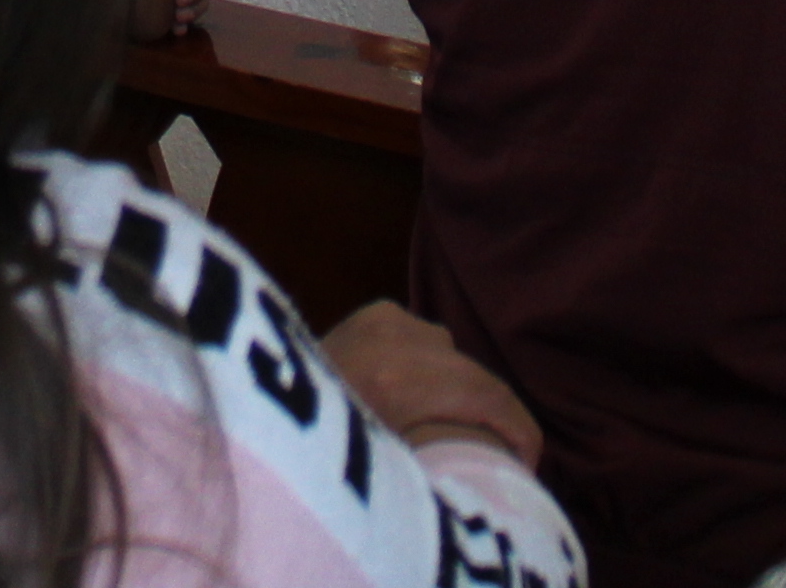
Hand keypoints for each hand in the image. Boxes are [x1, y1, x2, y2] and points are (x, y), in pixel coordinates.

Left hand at [323, 305, 541, 467]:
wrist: (258, 417)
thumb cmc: (325, 464)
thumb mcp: (388, 467)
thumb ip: (438, 456)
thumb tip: (493, 471)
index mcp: (394, 381)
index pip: (485, 394)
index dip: (518, 430)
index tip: (527, 463)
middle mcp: (388, 339)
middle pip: (470, 373)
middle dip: (494, 415)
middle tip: (505, 455)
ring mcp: (378, 320)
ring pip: (449, 353)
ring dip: (458, 388)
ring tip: (457, 429)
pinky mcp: (370, 314)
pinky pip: (425, 337)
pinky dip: (432, 365)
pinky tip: (424, 397)